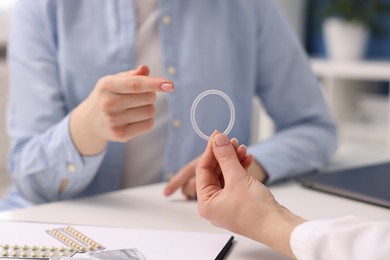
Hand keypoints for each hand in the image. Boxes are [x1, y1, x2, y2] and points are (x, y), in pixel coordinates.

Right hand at [70, 65, 173, 154]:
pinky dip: (147, 119)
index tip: (170, 85)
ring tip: (135, 107)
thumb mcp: (115, 81)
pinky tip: (135, 118)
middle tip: (138, 96)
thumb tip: (145, 69)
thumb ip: (132, 75)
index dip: (154, 84)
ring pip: (150, 111)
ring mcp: (114, 121)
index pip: (136, 84)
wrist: (90, 121)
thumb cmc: (108, 95)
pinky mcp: (121, 135)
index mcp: (107, 86)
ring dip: (149, 107)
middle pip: (148, 98)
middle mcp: (109, 104)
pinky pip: (148, 124)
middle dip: (150, 95)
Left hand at [196, 133, 305, 258]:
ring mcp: (226, 204)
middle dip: (223, 155)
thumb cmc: (256, 211)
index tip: (217, 136)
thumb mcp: (237, 178)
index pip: (202, 170)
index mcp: (206, 203)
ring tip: (243, 149)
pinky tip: (248, 160)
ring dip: (233, 161)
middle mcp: (213, 205)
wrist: (279, 227)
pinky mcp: (239, 202)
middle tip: (231, 141)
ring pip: (225, 175)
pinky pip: (234, 181)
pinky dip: (240, 170)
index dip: (210, 151)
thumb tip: (217, 139)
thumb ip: (226, 157)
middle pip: (213, 172)